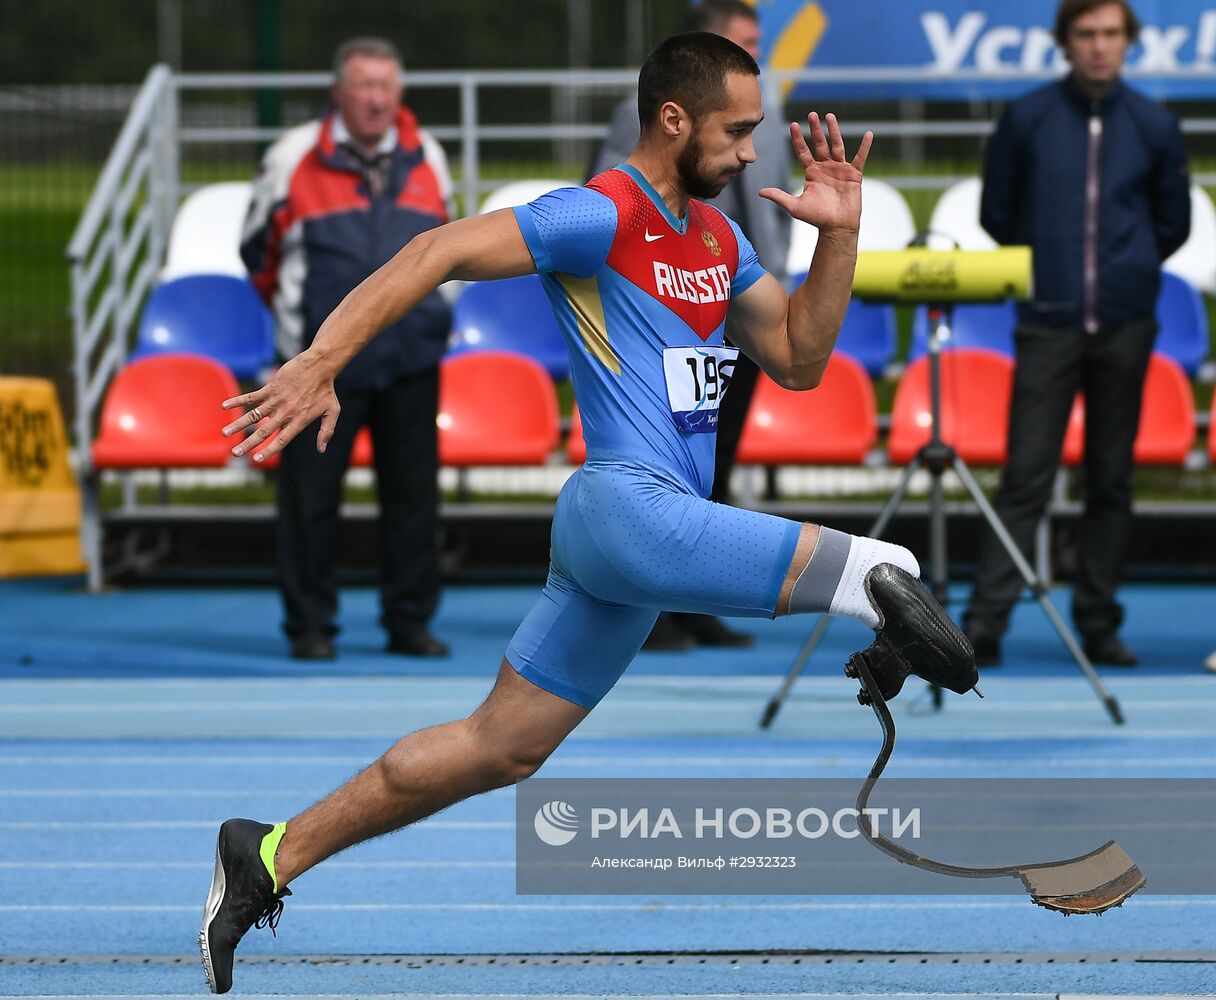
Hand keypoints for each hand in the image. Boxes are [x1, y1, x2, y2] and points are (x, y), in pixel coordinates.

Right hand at [220, 351, 339, 460]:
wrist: (319, 366)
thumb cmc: (326, 390)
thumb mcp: (332, 412)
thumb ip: (326, 432)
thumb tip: (321, 450)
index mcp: (299, 421)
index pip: (282, 440)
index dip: (269, 450)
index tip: (256, 459)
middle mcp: (285, 413)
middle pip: (263, 431)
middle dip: (248, 443)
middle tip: (235, 453)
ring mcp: (276, 400)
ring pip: (253, 415)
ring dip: (238, 424)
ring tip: (225, 433)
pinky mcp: (270, 388)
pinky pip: (251, 396)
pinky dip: (238, 400)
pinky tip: (225, 406)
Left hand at [759, 112, 871, 233]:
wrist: (836, 227)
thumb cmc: (816, 218)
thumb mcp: (795, 206)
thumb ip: (779, 196)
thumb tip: (760, 192)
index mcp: (812, 172)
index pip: (803, 151)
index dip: (798, 139)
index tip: (793, 125)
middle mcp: (825, 167)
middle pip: (820, 144)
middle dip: (815, 130)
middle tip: (812, 114)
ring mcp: (840, 169)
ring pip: (837, 145)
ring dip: (834, 131)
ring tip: (829, 116)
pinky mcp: (854, 174)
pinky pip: (860, 157)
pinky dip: (865, 147)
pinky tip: (869, 134)